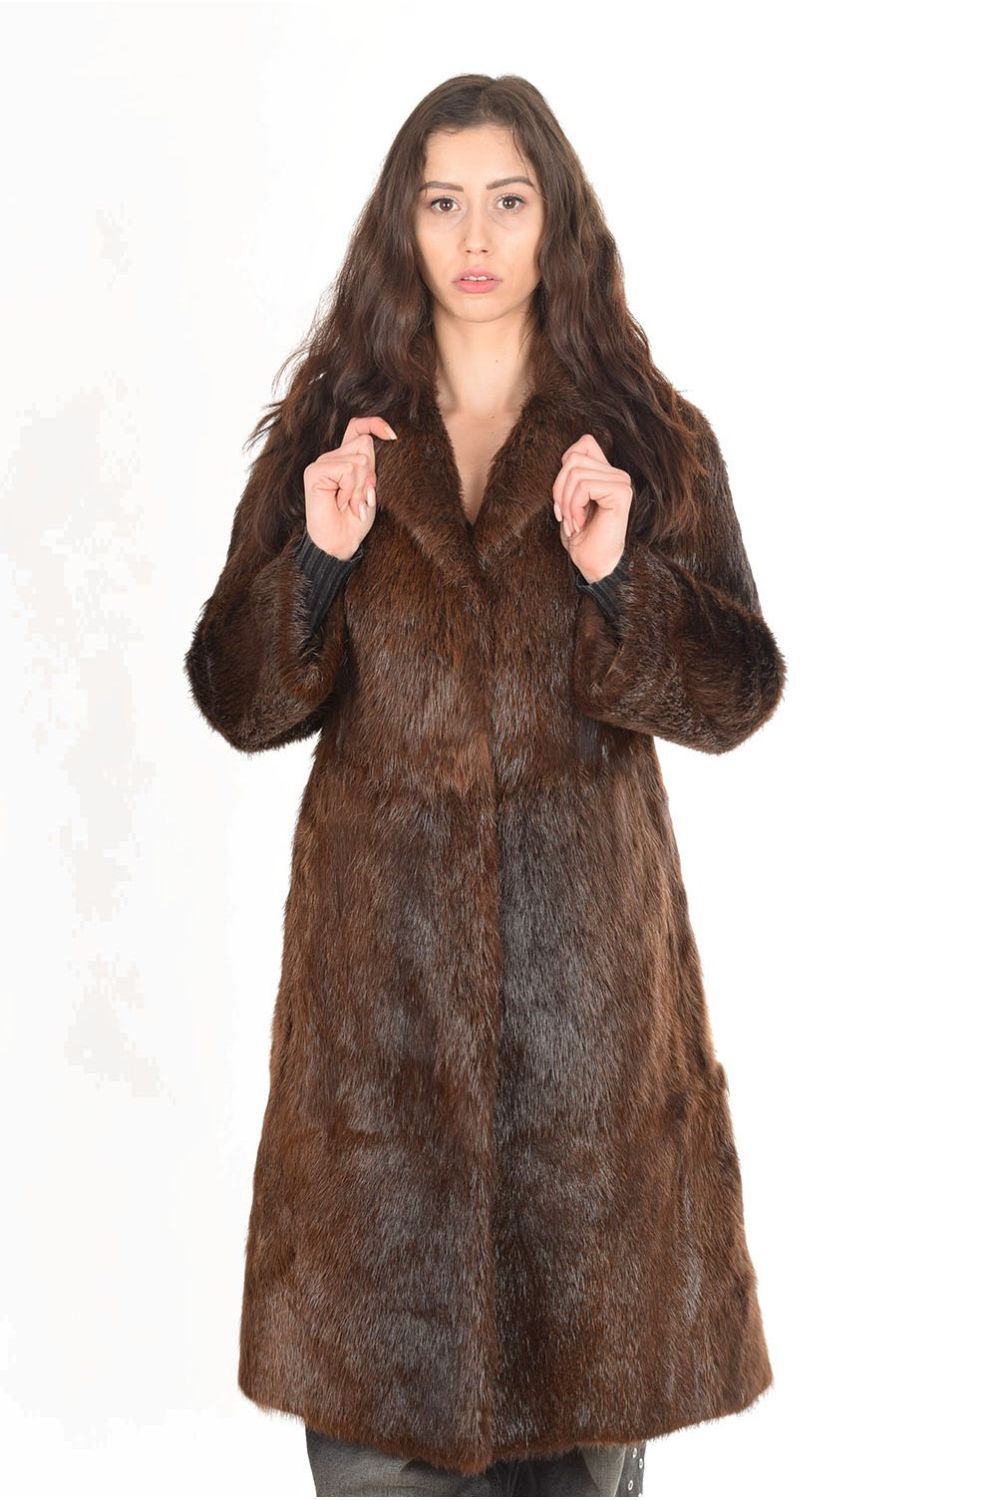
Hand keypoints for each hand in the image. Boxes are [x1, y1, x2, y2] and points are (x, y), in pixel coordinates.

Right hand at [303, 415, 396, 559]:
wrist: (340, 542)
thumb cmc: (355, 519)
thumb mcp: (371, 489)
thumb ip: (372, 467)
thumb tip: (386, 438)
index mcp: (346, 458)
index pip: (358, 428)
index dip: (374, 424)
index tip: (392, 436)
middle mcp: (332, 457)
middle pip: (364, 444)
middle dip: (370, 473)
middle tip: (361, 497)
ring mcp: (321, 463)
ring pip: (358, 459)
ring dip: (360, 486)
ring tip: (351, 503)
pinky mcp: (314, 472)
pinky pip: (347, 469)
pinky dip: (350, 489)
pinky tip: (341, 502)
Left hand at [552, 433, 632, 582]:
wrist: (595, 565)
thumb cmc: (582, 538)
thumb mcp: (570, 501)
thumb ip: (572, 476)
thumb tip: (567, 458)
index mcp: (608, 474)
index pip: (583, 444)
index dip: (564, 466)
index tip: (563, 496)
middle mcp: (618, 475)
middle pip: (573, 458)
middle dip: (559, 489)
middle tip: (563, 515)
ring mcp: (621, 482)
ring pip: (575, 471)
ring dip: (566, 501)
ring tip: (572, 522)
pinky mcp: (620, 492)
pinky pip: (583, 486)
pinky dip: (573, 507)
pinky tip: (579, 524)